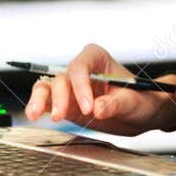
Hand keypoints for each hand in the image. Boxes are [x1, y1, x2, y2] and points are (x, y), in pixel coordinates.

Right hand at [21, 43, 175, 134]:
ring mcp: (71, 87)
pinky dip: (39, 107)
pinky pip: (47, 102)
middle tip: (62, 115)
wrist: (140, 114)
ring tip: (35, 114)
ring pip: (48, 87)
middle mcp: (81, 71)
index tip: (88, 106)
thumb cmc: (141, 99)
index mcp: (98, 59)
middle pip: (62, 78)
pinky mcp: (65, 103)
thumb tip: (98, 108)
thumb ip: (116, 104)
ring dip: (41, 99)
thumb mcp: (135, 101)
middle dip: (60, 96)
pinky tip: (34, 115)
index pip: (81, 66)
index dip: (81, 85)